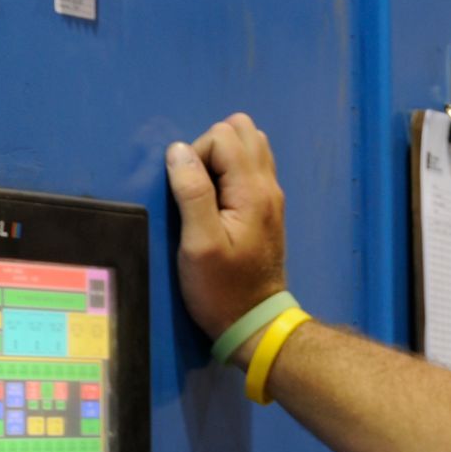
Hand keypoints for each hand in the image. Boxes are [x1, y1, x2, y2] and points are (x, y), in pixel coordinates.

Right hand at [166, 114, 288, 355]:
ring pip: (251, 144)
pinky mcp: (266, 207)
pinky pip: (252, 166)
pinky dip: (231, 170)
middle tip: (197, 187)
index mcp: (253, 191)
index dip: (196, 153)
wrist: (254, 321)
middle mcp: (269, 186)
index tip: (187, 192)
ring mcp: (271, 195)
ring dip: (222, 157)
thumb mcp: (198, 244)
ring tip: (206, 192)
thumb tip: (179, 150)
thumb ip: (191, 193)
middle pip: (243, 130)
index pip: (223, 136)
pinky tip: (218, 199)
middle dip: (210, 147)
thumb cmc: (222, 288)